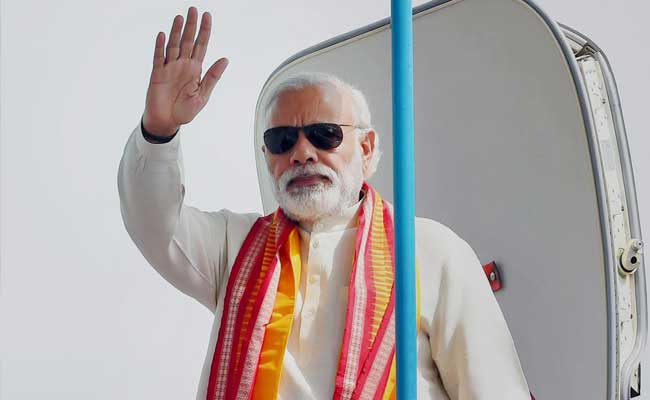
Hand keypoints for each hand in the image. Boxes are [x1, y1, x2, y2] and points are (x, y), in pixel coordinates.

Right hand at [142, 6, 227, 136]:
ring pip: (174, 46)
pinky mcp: (158, 74)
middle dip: (191, 26)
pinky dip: (160, 46)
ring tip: (180, 17)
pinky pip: (159, 57)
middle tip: (193, 9)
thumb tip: (225, 59)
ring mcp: (169, 68)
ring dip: (176, 32)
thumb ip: (212, 76)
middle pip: (187, 41)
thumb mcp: (203, 95)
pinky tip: (163, 35)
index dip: (204, 31)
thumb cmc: (185, 111)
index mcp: (195, 69)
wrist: (168, 122)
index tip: (207, 16)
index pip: (201, 45)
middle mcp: (183, 65)